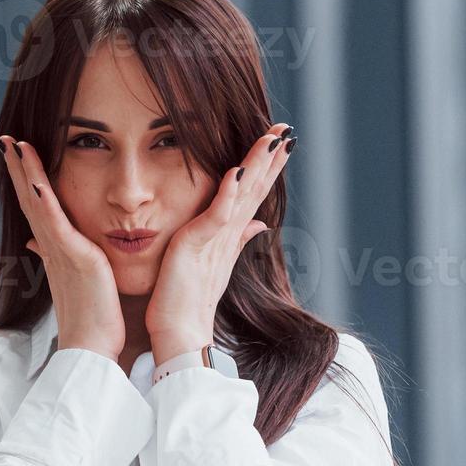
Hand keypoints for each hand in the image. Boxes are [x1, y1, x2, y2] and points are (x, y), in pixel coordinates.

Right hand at [0, 135, 127, 361]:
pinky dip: (43, 199)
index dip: (25, 179)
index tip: (17, 154)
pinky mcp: (73, 257)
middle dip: (18, 168)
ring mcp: (59, 251)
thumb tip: (35, 242)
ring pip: (36, 203)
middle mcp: (50, 247)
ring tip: (14, 144)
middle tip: (5, 140)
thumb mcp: (74, 279)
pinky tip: (36, 178)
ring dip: (25, 172)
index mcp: (54, 250)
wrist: (92, 348)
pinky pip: (54, 222)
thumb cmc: (91, 318)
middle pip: (29, 198)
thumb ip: (56, 257)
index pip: (35, 207)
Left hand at [145, 124, 294, 362]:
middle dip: (271, 159)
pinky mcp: (200, 246)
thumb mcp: (215, 262)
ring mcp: (216, 240)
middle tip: (287, 130)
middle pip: (255, 189)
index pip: (253, 194)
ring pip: (242, 196)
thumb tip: (258, 222)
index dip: (268, 168)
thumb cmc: (188, 302)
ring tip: (272, 140)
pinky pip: (218, 216)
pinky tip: (237, 170)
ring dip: (257, 166)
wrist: (178, 334)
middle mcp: (229, 235)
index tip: (281, 142)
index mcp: (230, 236)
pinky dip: (228, 192)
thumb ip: (237, 239)